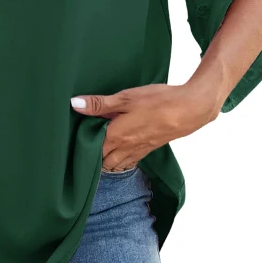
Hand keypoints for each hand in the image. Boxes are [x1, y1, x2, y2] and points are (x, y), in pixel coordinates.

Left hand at [70, 81, 221, 170]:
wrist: (189, 109)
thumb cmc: (157, 101)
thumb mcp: (125, 98)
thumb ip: (100, 104)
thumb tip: (75, 104)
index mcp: (116, 136)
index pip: (92, 151)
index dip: (81, 148)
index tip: (72, 142)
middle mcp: (126, 148)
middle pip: (103, 162)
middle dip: (92, 158)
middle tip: (83, 147)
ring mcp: (139, 150)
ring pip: (116, 164)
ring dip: (106, 161)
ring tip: (98, 150)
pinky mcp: (150, 148)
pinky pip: (130, 160)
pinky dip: (121, 159)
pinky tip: (119, 150)